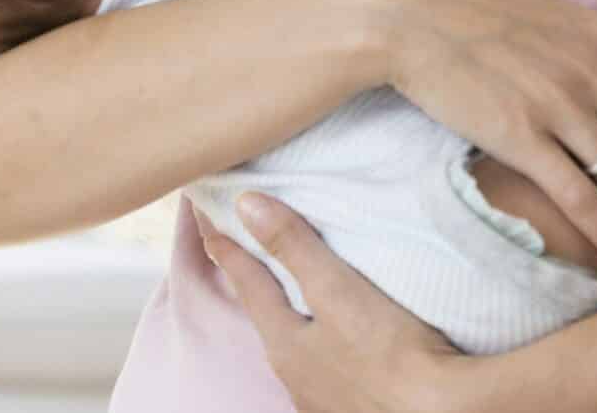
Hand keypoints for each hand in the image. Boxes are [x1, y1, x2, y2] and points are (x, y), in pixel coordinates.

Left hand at [199, 196, 474, 412]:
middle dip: (253, 284)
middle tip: (241, 252)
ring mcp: (320, 397)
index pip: (245, 282)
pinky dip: (321, 345)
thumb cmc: (390, 354)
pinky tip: (335, 347)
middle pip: (265, 316)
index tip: (206, 219)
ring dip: (289, 318)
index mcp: (283, 342)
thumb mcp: (337, 291)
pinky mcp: (350, 408)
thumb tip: (246, 204)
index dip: (226, 247)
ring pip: (295, 346)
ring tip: (290, 297)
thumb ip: (294, 247)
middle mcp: (293, 373)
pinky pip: (324, 369)